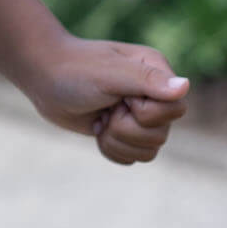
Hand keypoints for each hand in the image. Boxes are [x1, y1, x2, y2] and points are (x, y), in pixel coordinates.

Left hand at [27, 35, 190, 164]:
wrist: (41, 77)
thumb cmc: (73, 70)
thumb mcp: (108, 74)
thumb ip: (146, 80)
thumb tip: (185, 87)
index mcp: (157, 72)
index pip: (175, 111)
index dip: (145, 114)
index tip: (120, 99)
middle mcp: (154, 94)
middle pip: (161, 135)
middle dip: (125, 129)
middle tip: (105, 109)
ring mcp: (138, 114)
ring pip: (149, 151)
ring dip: (117, 141)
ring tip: (100, 120)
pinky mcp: (122, 131)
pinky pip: (133, 157)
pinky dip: (112, 149)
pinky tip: (97, 129)